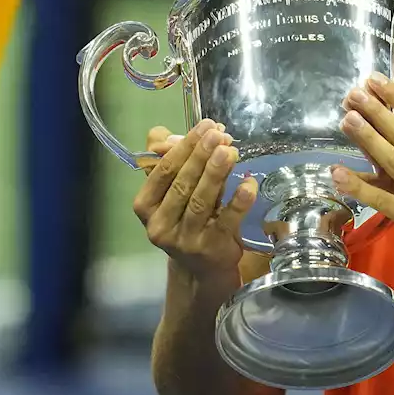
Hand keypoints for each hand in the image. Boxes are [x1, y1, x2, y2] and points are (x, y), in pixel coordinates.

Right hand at [132, 119, 258, 279]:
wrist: (202, 267)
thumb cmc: (187, 219)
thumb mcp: (174, 192)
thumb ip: (175, 162)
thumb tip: (177, 134)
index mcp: (145, 206)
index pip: (163, 171)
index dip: (184, 146)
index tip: (205, 126)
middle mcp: (160, 225)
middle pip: (182, 184)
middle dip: (201, 155)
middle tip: (219, 134)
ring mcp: (185, 240)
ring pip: (201, 201)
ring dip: (216, 173)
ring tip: (230, 150)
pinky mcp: (211, 249)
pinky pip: (227, 220)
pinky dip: (238, 200)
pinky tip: (249, 183)